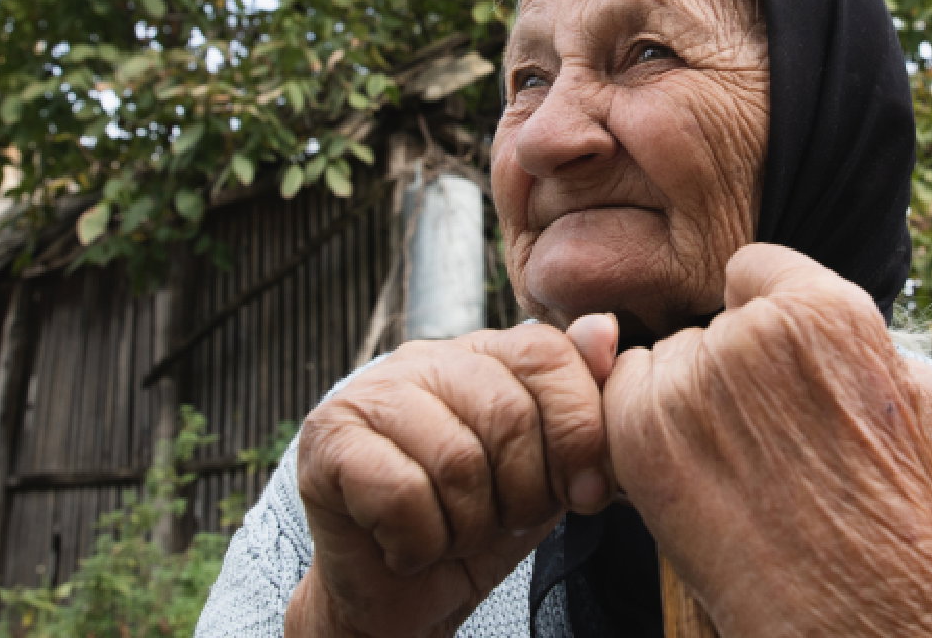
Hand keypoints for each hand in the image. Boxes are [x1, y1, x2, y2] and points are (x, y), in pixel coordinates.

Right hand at [285, 317, 619, 637]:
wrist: (399, 599)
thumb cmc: (480, 524)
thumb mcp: (552, 470)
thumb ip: (582, 404)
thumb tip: (605, 331)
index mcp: (482, 352)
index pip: (548, 353)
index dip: (579, 430)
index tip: (584, 493)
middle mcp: (422, 358)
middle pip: (507, 413)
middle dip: (523, 493)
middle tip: (502, 523)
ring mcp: (368, 394)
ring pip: (456, 459)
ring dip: (469, 525)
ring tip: (454, 535)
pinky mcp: (326, 441)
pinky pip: (402, 493)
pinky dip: (419, 542)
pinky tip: (408, 548)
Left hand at [603, 243, 931, 637]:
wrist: (851, 614)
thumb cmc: (889, 519)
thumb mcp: (913, 398)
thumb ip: (859, 335)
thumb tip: (814, 307)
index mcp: (827, 311)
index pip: (754, 268)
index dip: (760, 319)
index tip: (772, 370)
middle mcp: (752, 332)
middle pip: (708, 322)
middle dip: (724, 368)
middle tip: (759, 439)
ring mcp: (691, 378)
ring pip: (664, 362)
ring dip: (681, 403)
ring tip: (732, 470)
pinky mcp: (640, 428)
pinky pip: (619, 398)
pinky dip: (640, 433)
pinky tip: (692, 479)